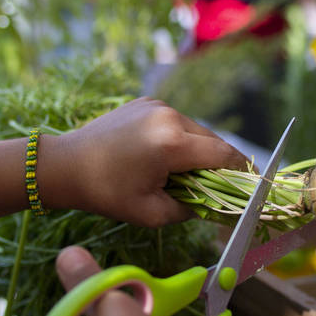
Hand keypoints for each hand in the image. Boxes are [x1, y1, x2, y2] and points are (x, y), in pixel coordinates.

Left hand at [38, 98, 246, 226]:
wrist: (64, 165)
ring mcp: (157, 105)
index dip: (242, 171)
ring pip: (195, 130)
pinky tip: (164, 158)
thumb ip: (191, 208)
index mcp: (172, 143)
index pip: (223, 155)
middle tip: (218, 187)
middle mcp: (169, 116)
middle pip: (212, 140)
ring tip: (184, 174)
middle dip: (219, 164)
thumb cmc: (105, 192)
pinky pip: (175, 122)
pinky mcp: (146, 102)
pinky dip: (178, 140)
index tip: (252, 184)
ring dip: (197, 151)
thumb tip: (215, 204)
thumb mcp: (152, 213)